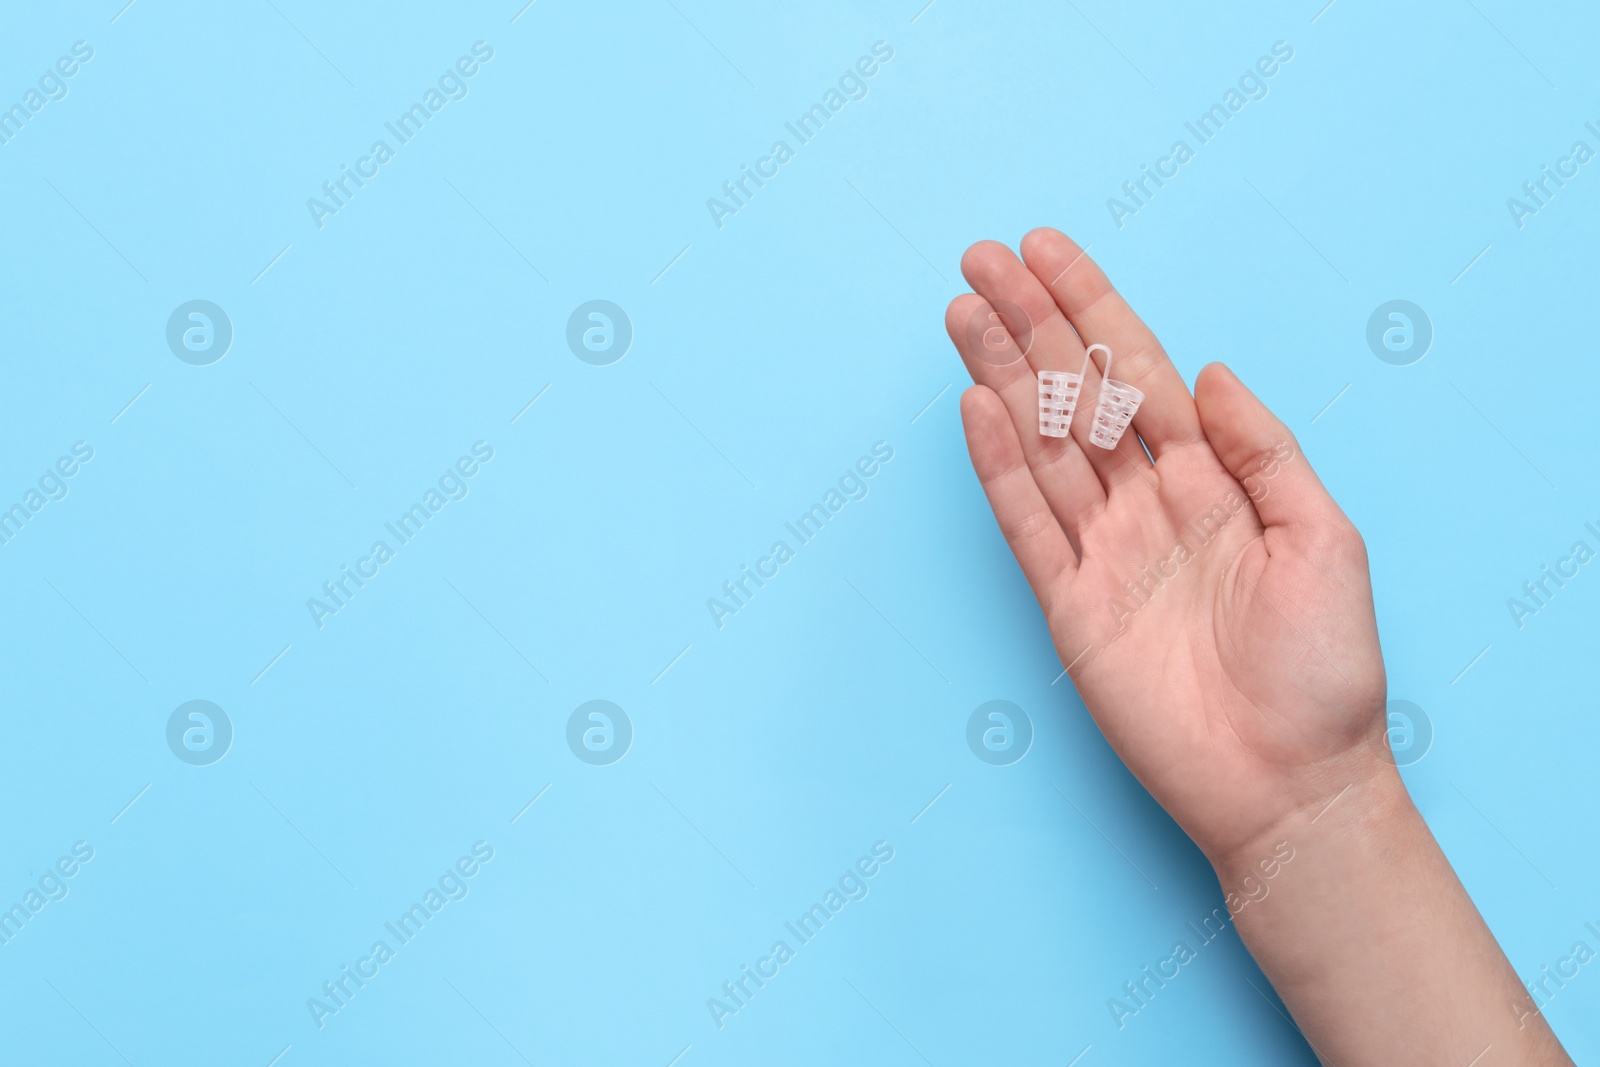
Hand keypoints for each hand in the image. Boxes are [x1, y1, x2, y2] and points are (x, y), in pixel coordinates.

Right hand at [945, 228, 1387, 864]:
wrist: (1290, 783)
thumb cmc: (1326, 670)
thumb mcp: (1325, 540)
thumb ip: (1263, 451)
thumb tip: (1208, 373)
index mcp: (1212, 480)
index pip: (1141, 371)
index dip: (1093, 307)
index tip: (1047, 251)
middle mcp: (1149, 503)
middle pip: (1078, 393)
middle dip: (1030, 323)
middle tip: (982, 260)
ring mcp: (1103, 552)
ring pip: (1042, 443)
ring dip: (1001, 376)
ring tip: (963, 312)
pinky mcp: (1068, 606)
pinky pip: (1026, 523)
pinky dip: (998, 466)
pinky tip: (977, 407)